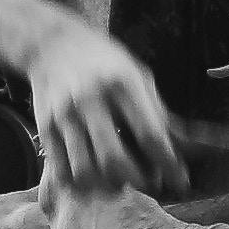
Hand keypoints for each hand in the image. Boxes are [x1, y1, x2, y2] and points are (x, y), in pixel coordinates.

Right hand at [21, 19, 183, 196]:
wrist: (53, 44)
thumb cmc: (104, 61)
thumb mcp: (138, 75)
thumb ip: (158, 112)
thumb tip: (182, 149)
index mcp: (122, 84)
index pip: (149, 135)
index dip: (168, 164)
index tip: (180, 180)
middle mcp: (91, 100)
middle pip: (115, 160)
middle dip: (138, 180)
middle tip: (150, 182)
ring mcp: (65, 115)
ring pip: (86, 170)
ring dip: (108, 184)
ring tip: (122, 179)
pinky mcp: (46, 127)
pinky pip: (63, 170)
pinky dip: (83, 181)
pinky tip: (96, 175)